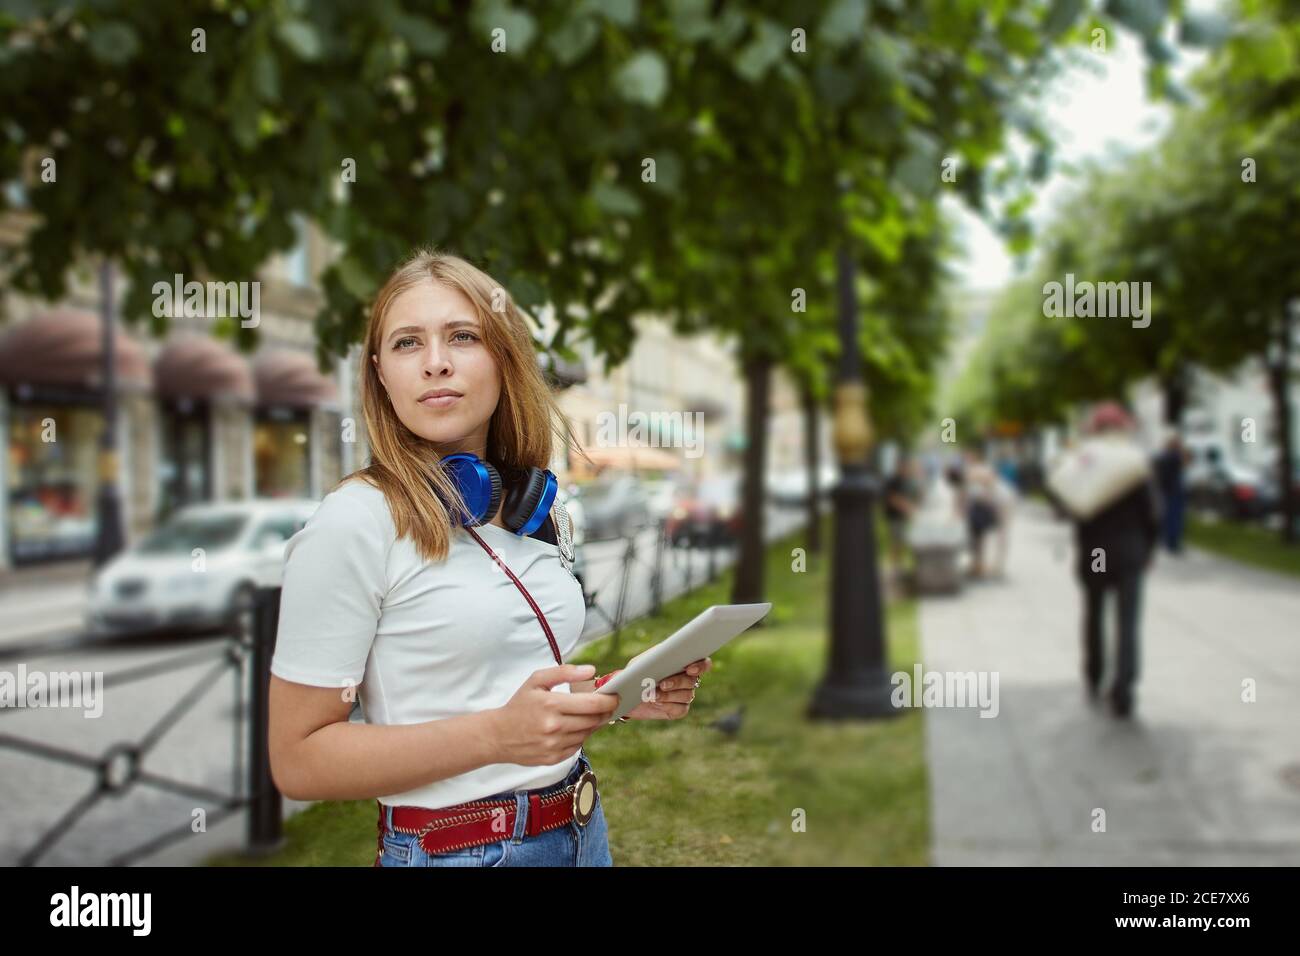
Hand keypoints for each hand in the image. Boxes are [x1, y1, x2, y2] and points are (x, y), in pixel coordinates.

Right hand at [492, 664, 619, 764]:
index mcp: (551, 704)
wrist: (498, 735)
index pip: (593, 704)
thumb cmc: (519, 704)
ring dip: (592, 724)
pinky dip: (580, 736)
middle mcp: (554, 727)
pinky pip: (578, 746)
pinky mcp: (554, 758)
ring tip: (585, 714)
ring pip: (587, 733)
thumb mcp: (536, 680)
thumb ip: (564, 671)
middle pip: (594, 720)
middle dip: (604, 711)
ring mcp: (554, 745)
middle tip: (607, 704)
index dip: (610, 700)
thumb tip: (591, 670)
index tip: (616, 696)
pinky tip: (572, 728)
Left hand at [618, 657, 712, 720]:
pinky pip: (681, 709)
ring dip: (669, 695)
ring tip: (653, 695)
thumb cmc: (636, 673)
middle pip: (692, 681)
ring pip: (687, 695)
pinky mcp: (678, 710)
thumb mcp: (641, 662)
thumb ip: (654, 657)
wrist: (626, 694)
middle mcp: (688, 680)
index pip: (703, 663)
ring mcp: (684, 696)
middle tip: (663, 684)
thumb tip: (665, 656)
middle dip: (677, 682)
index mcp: (683, 664)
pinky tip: (657, 703)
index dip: (701, 666)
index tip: (690, 669)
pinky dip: (668, 705)